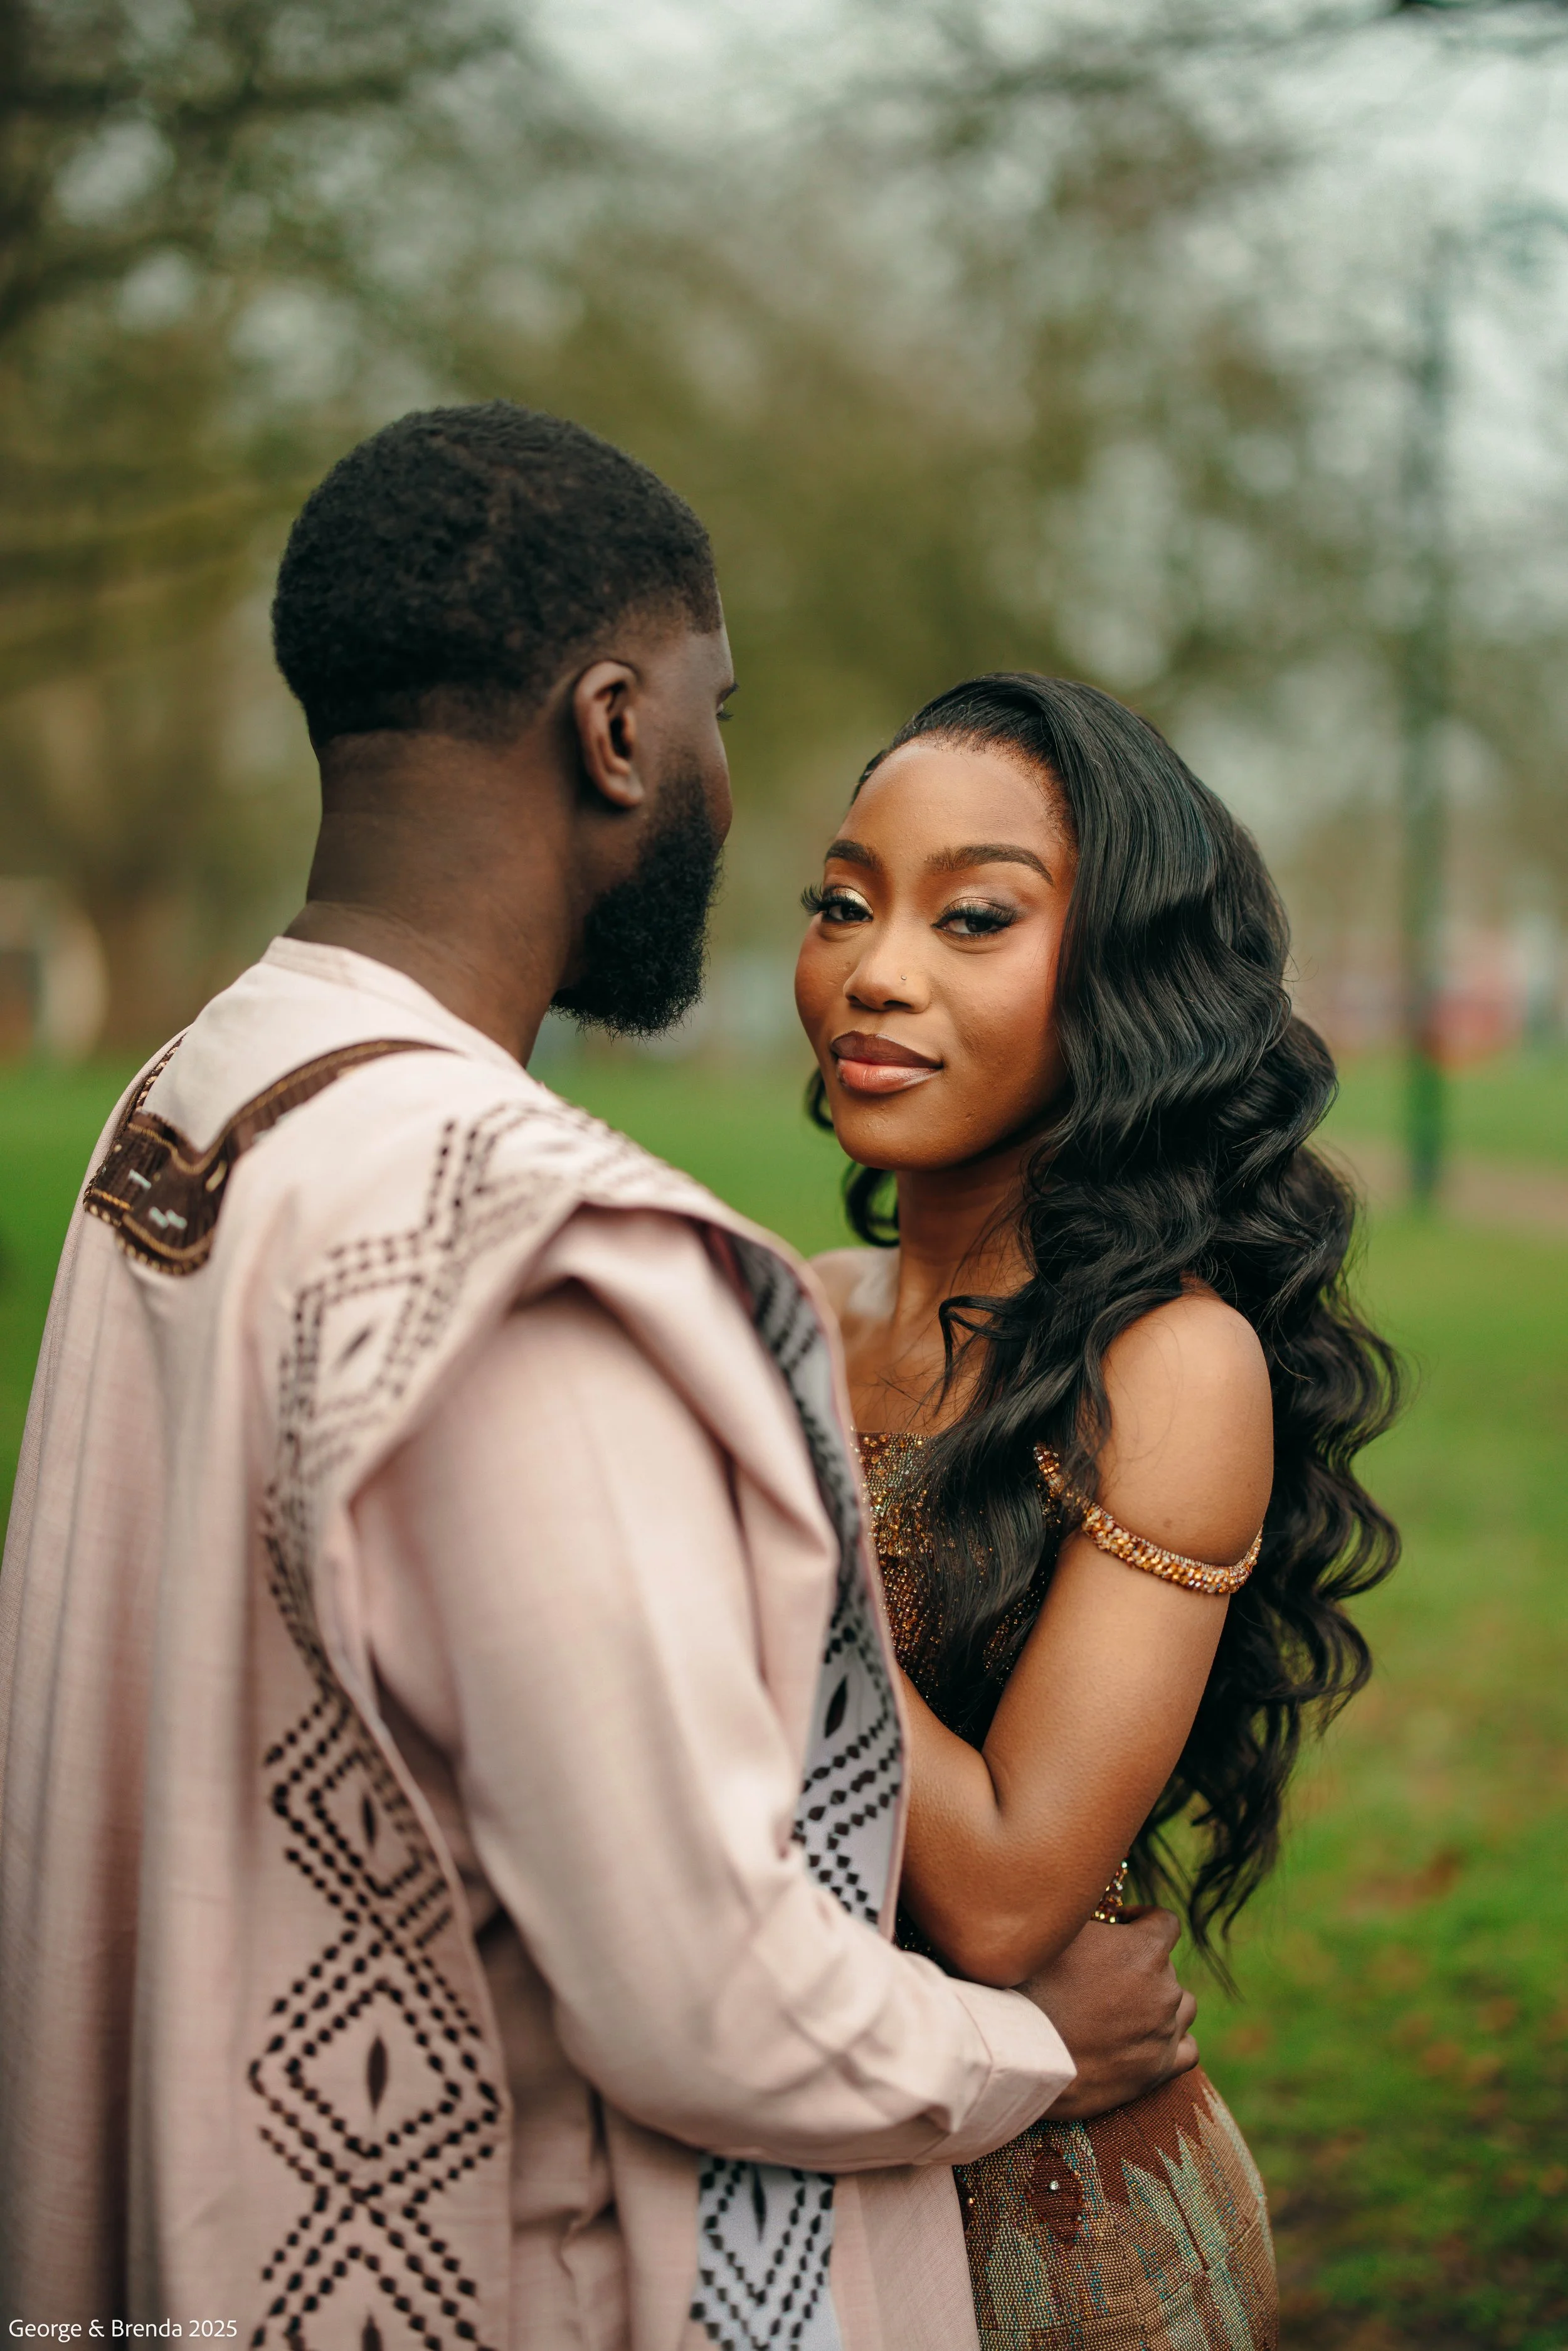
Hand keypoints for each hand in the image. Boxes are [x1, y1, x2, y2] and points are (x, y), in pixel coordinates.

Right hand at [1019, 1908, 1198, 2119]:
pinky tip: (1149, 2037)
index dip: (1142, 1918)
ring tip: (1129, 2005)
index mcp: (1146, 1950)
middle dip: (1141, 1963)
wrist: (1025, 2055)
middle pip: (1167, 1966)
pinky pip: (1188, 2050)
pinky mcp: (1158, 2069)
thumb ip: (1088, 1913)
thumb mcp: (1058, 1932)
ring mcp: (1164, 2032)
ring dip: (1162, 2000)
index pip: (1165, 1922)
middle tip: (1106, 1972)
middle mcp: (1164, 1989)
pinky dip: (1174, 2040)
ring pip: (1183, 2006)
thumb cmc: (1034, 1985)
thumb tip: (1093, 1900)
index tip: (1119, 1924)